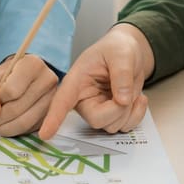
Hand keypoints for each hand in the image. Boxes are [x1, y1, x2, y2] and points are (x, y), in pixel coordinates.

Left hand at [0, 54, 58, 135]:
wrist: (23, 80)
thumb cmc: (8, 78)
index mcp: (32, 65)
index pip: (11, 91)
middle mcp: (48, 80)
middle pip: (17, 108)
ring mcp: (53, 98)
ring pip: (26, 122)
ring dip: (7, 127)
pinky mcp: (52, 114)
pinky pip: (32, 129)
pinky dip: (17, 131)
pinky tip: (11, 124)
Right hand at [38, 23, 153, 138]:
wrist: (130, 53)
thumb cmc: (118, 49)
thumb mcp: (121, 53)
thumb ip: (122, 74)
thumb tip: (122, 100)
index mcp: (77, 81)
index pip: (62, 101)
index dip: (53, 118)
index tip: (45, 134)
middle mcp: (84, 99)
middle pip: (97, 119)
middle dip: (118, 110)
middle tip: (129, 94)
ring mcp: (98, 109)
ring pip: (112, 126)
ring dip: (129, 111)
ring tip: (132, 90)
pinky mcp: (111, 116)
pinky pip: (125, 127)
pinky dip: (136, 115)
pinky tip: (138, 99)